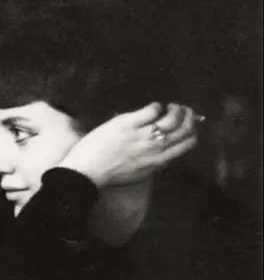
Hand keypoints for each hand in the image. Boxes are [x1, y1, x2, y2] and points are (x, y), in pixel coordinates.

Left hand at [59, 102, 199, 187]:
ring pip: (173, 118)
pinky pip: (152, 109)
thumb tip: (164, 147)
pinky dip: (156, 106)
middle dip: (189, 116)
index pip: (189, 143)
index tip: (187, 123)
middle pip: (186, 128)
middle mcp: (156, 148)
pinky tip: (152, 107)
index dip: (192, 129)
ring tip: (169, 106)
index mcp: (160, 161)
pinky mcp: (129, 123)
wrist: (86, 171)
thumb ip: (154, 160)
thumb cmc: (110, 173)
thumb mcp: (139, 172)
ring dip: (176, 108)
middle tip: (182, 110)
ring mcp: (143, 135)